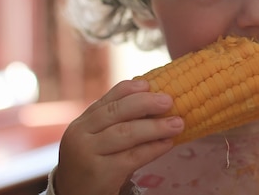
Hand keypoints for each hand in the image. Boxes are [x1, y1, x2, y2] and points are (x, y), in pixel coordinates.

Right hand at [54, 80, 183, 194]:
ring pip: (126, 133)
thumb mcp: (96, 140)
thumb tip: (152, 100)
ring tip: (177, 123)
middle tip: (169, 100)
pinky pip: (133, 157)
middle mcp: (80, 135)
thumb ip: (115, 122)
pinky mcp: (101, 173)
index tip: (150, 84)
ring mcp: (88, 154)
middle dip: (145, 103)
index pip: (106, 100)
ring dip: (155, 126)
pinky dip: (153, 148)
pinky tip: (168, 143)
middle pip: (116, 112)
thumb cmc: (94, 166)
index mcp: (81, 123)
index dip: (130, 90)